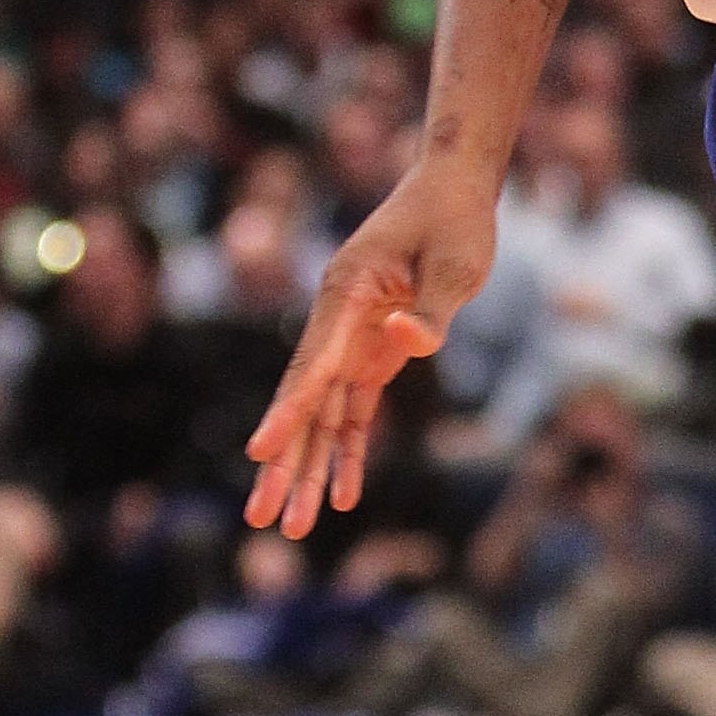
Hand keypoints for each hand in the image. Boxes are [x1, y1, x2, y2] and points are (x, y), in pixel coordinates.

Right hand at [246, 159, 500, 538]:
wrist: (452, 190)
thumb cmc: (454, 221)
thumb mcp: (456, 264)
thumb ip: (433, 310)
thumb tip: (409, 342)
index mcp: (344, 294)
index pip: (310, 365)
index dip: (286, 413)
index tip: (261, 451)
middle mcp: (335, 321)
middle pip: (303, 402)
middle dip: (282, 463)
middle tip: (259, 519)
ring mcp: (349, 339)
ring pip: (321, 416)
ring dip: (306, 470)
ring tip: (290, 526)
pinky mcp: (371, 352)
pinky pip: (352, 411)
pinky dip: (345, 452)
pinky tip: (339, 495)